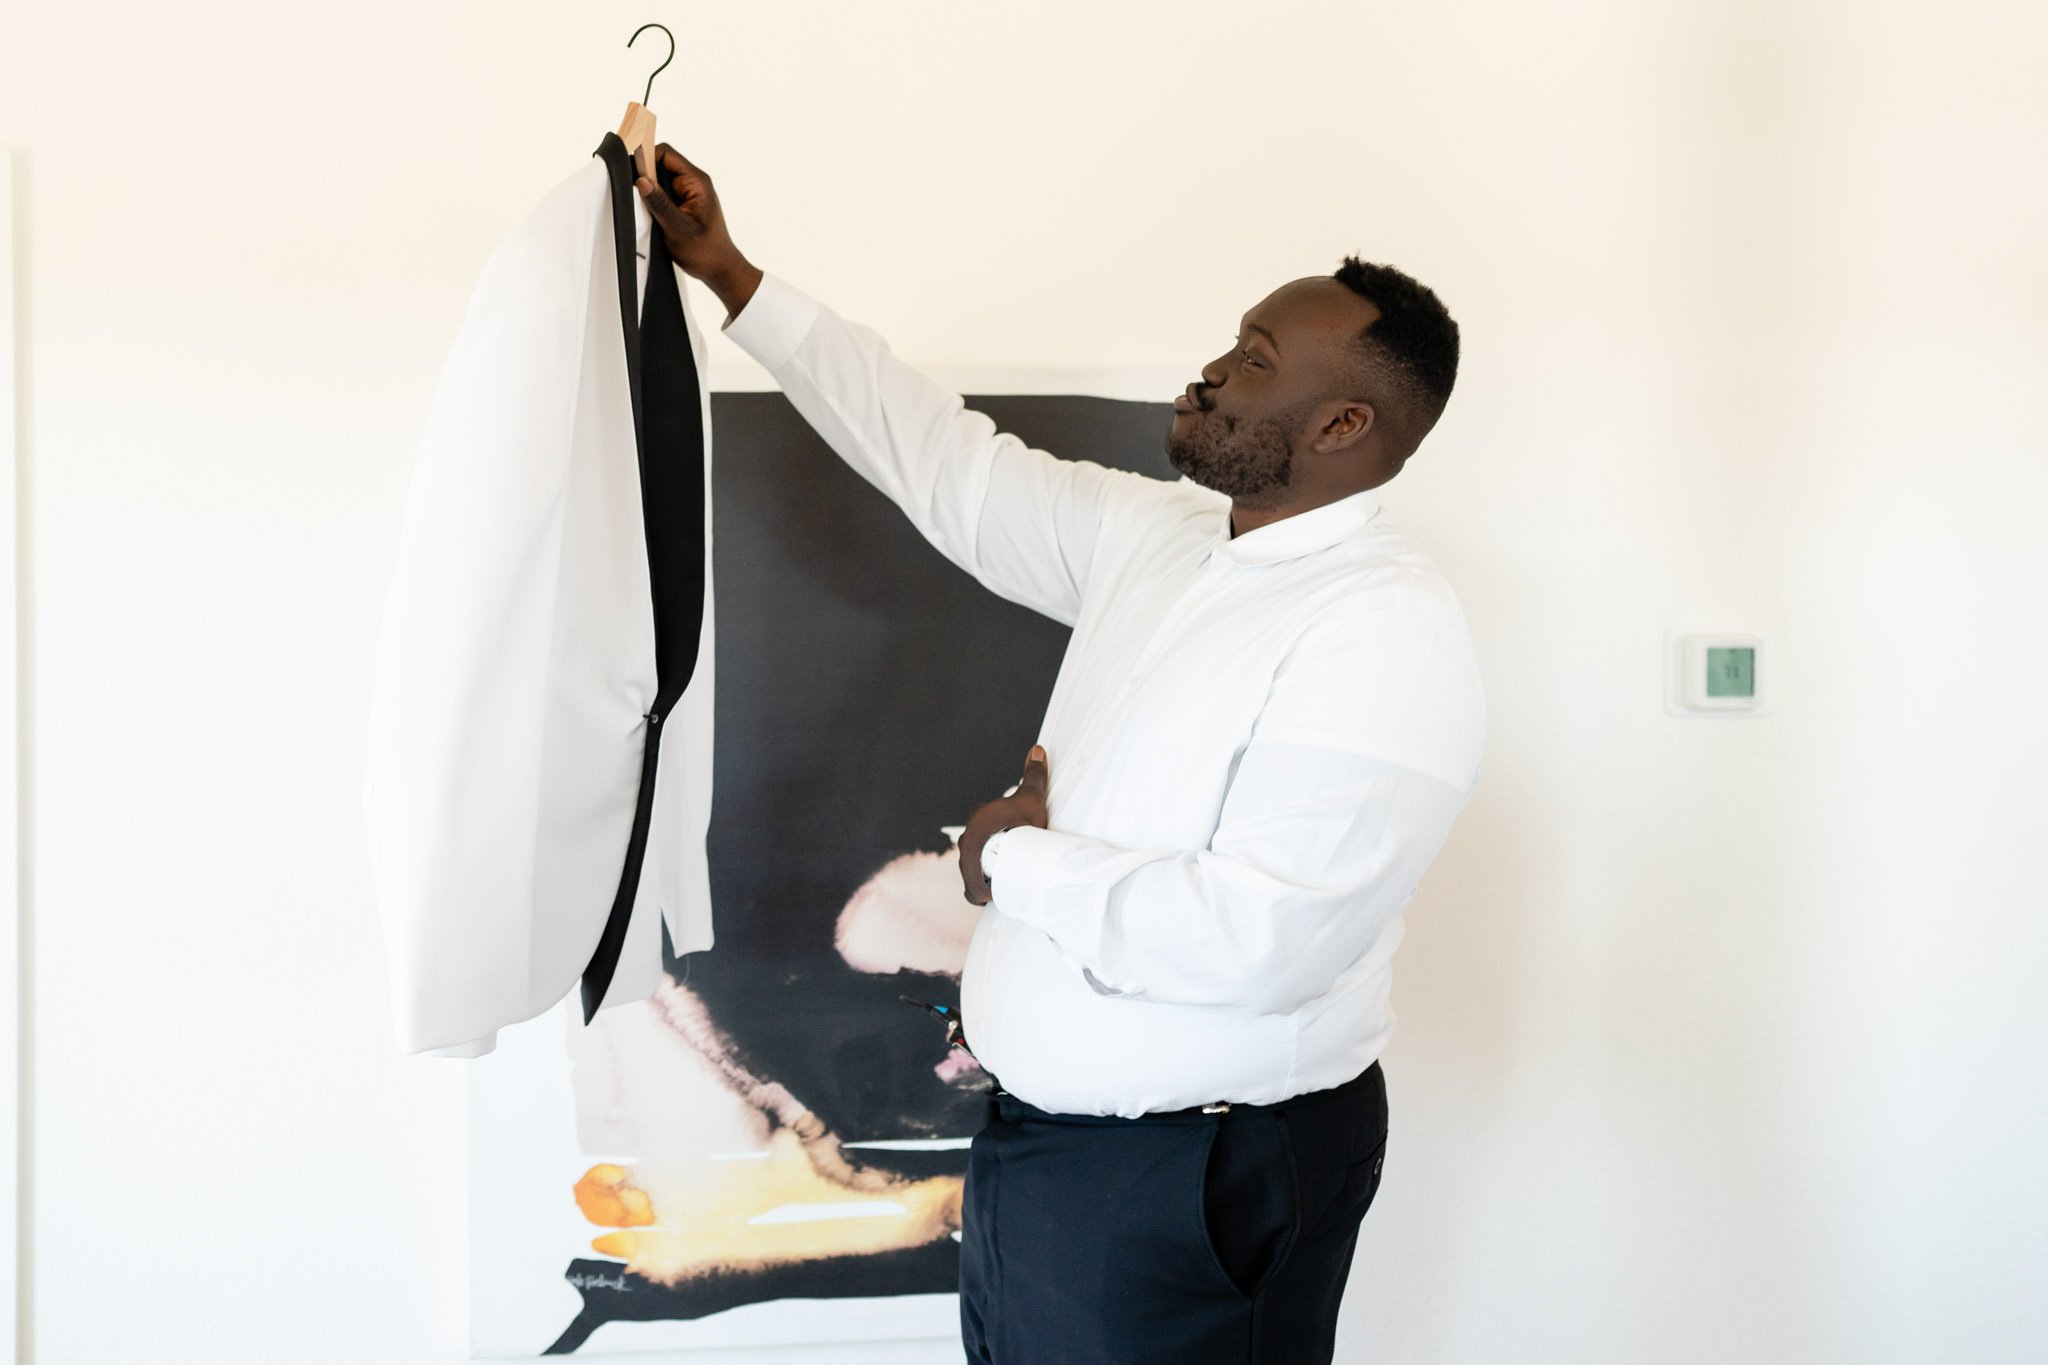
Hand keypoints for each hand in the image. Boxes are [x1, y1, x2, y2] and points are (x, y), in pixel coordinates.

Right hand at [635, 142, 761, 315]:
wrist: (719, 269)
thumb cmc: (705, 251)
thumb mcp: (678, 228)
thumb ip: (659, 204)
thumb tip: (641, 181)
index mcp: (697, 182)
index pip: (666, 153)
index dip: (646, 157)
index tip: (631, 172)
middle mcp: (692, 183)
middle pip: (660, 165)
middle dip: (645, 176)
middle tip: (635, 195)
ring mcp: (687, 193)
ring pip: (659, 181)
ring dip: (649, 192)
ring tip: (645, 209)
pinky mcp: (682, 204)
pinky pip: (662, 195)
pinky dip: (653, 202)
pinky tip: (650, 216)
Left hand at [959, 745, 1049, 906]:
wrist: (1015, 856)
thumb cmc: (1021, 826)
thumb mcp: (1030, 797)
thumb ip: (1033, 774)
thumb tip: (1037, 749)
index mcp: (978, 819)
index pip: (981, 815)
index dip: (994, 820)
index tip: (1008, 827)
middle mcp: (967, 840)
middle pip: (976, 842)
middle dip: (989, 846)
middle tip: (1009, 851)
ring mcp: (967, 864)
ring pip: (974, 865)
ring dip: (986, 869)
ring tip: (1005, 873)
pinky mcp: (972, 885)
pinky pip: (974, 889)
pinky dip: (982, 891)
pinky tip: (994, 893)